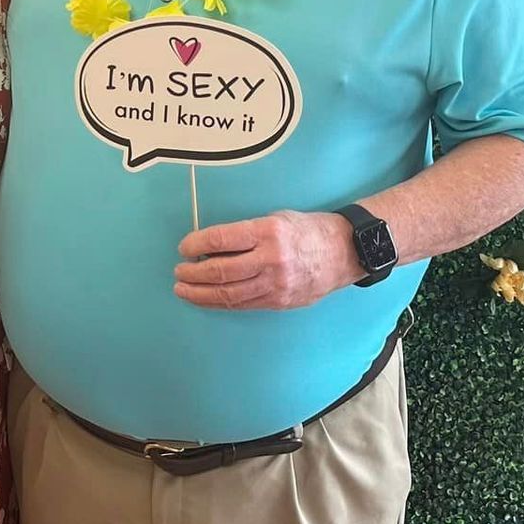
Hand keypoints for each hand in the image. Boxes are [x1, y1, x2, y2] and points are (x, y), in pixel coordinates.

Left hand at [174, 211, 358, 310]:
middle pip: (221, 271)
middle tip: (179, 270)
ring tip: (183, 289)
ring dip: (200, 293)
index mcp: (268, 232)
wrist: (344, 253)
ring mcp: (276, 284)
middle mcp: (271, 260)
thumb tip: (211, 246)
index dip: (196, 244)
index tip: (184, 247)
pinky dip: (219, 302)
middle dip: (193, 273)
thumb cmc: (307, 231)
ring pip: (228, 294)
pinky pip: (242, 305)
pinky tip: (205, 299)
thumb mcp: (277, 218)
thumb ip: (246, 233)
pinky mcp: (279, 301)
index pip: (221, 240)